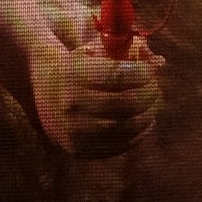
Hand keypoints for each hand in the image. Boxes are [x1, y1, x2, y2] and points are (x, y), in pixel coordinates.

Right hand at [27, 35, 163, 160]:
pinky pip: (121, 145)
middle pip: (126, 103)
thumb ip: (125, 50)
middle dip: (149, 93)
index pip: (117, 76)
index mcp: (72, 74)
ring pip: (128, 126)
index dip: (142, 73)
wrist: (45, 92)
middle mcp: (72, 104)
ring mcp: (75, 131)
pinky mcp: (81, 150)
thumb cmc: (78, 67)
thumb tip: (157, 60)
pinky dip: (140, 132)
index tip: (150, 69)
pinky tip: (144, 120)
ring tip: (152, 103)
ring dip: (149, 113)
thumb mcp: (94, 50)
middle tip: (154, 86)